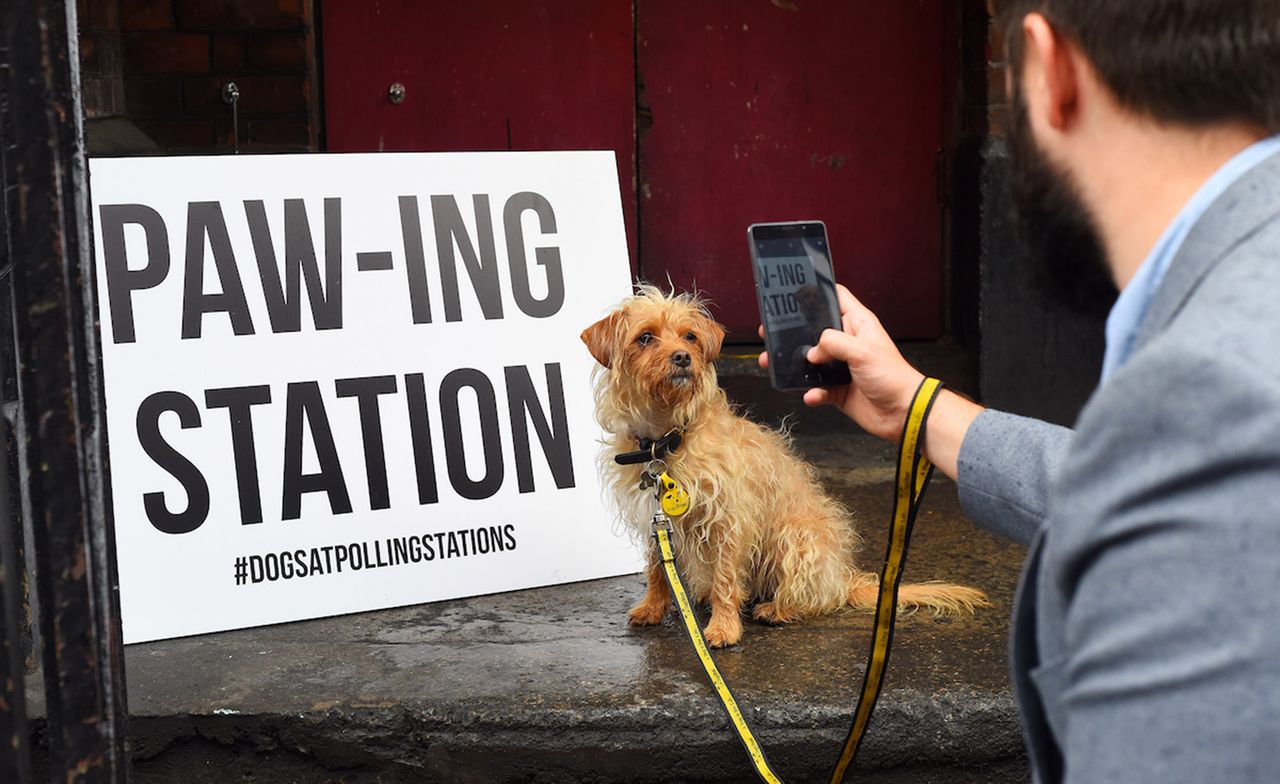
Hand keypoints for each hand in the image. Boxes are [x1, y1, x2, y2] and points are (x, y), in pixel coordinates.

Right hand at [759, 285, 922, 441]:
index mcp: (857, 324)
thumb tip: (811, 350)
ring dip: (795, 365)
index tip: (795, 292)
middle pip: (815, 331)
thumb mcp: (862, 350)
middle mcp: (848, 343)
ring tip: (775, 364)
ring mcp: (842, 366)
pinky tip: (811, 394)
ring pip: (811, 361)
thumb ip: (832, 343)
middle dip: (794, 333)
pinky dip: (811, 392)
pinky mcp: (839, 389)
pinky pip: (817, 389)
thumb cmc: (893, 377)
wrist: (903, 412)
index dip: (818, 292)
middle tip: (772, 332)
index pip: (836, 298)